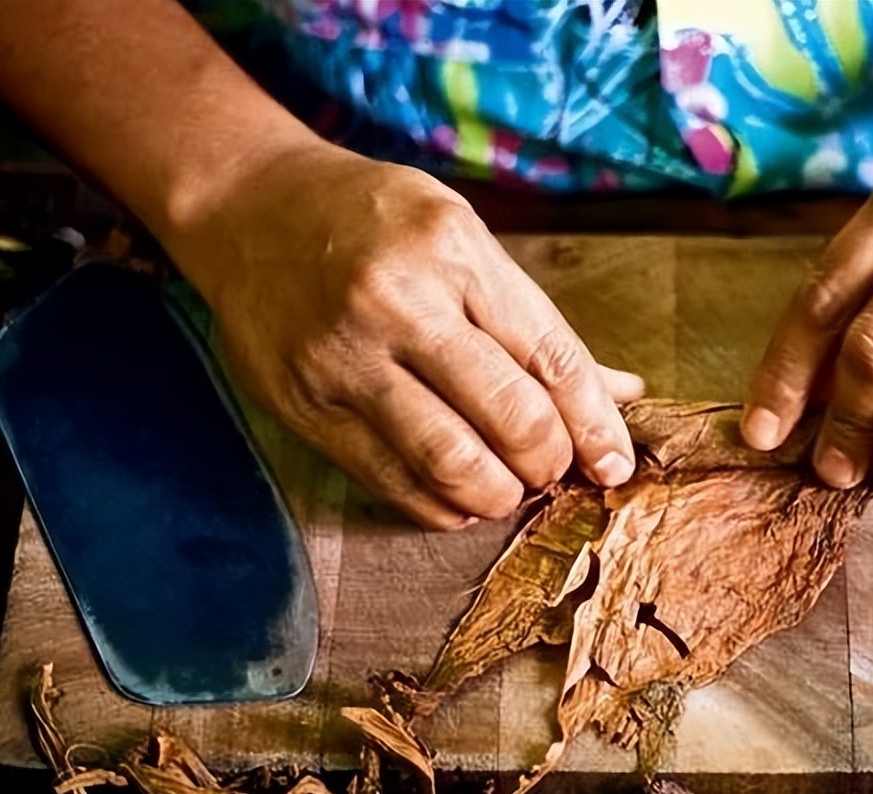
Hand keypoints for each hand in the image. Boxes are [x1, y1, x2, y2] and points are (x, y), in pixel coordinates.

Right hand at [171, 145, 642, 528]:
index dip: (595, 425)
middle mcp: (400, 303)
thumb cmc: (375, 221)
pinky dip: (439, 506)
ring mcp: (345, 358)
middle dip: (550, 461)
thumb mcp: (464, 239)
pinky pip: (389, 481)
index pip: (552, 358)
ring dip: (499, 494)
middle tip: (552, 468)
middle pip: (512, 417)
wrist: (248, 207)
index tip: (615, 464)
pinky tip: (459, 499)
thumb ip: (536, 321)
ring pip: (452, 462)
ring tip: (507, 487)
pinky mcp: (304, 406)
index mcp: (454, 251)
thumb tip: (623, 392)